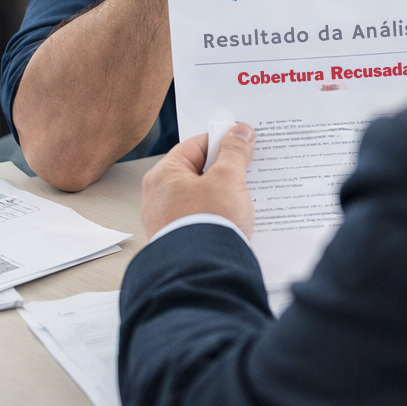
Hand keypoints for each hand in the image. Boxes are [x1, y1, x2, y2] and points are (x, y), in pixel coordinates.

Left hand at [140, 125, 255, 239]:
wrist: (204, 272)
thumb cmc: (208, 224)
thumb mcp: (227, 180)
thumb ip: (234, 153)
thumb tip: (239, 132)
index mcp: (163, 175)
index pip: (195, 145)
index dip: (221, 141)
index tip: (241, 140)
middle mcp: (158, 197)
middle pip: (197, 172)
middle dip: (223, 170)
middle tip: (247, 168)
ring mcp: (166, 220)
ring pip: (200, 197)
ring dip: (222, 194)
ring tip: (245, 196)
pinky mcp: (179, 239)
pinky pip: (200, 218)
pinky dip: (217, 216)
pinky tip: (235, 219)